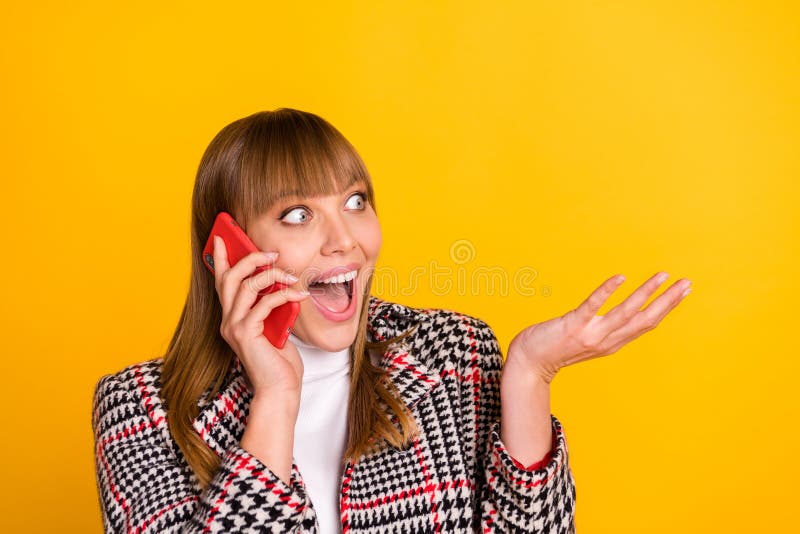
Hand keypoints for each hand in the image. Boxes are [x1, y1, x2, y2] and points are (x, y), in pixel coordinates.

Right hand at [211, 235, 309, 400]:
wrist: (280, 389)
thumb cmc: (280, 361)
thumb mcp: (274, 326)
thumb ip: (270, 307)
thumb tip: (281, 283)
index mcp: (232, 317)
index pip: (222, 282)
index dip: (221, 258)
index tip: (222, 238)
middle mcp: (228, 320)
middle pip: (230, 277)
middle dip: (250, 259)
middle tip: (272, 253)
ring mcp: (234, 327)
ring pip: (246, 286)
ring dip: (271, 275)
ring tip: (290, 273)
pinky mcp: (246, 333)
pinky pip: (264, 303)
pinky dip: (283, 295)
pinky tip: (300, 294)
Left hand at [506, 272, 691, 383]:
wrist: (528, 364)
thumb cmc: (554, 347)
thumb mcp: (587, 340)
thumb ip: (604, 330)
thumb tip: (620, 315)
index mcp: (612, 342)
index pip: (646, 324)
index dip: (666, 307)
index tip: (683, 291)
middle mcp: (606, 341)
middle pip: (644, 319)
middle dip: (667, 301)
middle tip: (687, 283)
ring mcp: (591, 334)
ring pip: (626, 312)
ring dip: (646, 293)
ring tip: (662, 276)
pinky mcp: (573, 325)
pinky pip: (594, 306)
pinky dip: (608, 291)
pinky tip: (620, 277)